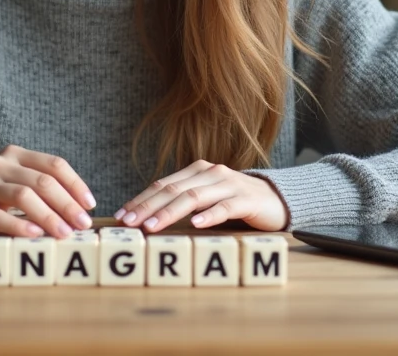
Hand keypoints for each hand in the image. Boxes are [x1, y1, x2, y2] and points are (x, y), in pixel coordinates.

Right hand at [0, 145, 96, 240]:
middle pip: (41, 181)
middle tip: (82, 224)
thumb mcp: (15, 183)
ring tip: (64, 234)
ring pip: (22, 196)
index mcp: (15, 154)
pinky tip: (34, 236)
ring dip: (48, 216)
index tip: (90, 205)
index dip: (75, 184)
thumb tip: (79, 212)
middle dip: (66, 204)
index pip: (53, 164)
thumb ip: (41, 189)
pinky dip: (19, 226)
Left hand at [114, 160, 288, 233]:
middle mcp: (210, 173)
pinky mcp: (246, 199)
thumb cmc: (234, 202)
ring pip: (193, 197)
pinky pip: (225, 207)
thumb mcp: (206, 199)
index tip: (121, 215)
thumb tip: (146, 219)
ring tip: (152, 226)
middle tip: (129, 223)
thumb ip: (182, 203)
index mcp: (197, 171)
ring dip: (169, 213)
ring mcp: (228, 184)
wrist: (275, 199)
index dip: (140, 199)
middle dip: (147, 207)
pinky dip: (209, 215)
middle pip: (173, 190)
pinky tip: (196, 224)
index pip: (162, 185)